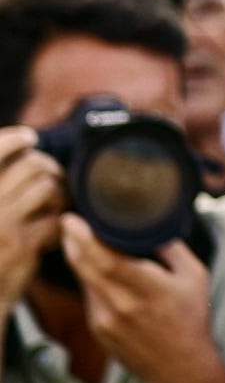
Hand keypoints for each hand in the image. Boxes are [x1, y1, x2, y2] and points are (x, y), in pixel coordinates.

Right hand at [0, 128, 62, 308]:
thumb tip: (22, 154)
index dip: (12, 139)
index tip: (28, 138)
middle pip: (31, 164)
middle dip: (51, 169)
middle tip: (55, 181)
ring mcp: (0, 223)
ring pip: (48, 187)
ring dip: (60, 195)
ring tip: (55, 208)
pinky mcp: (21, 245)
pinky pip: (55, 219)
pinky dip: (60, 224)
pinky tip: (52, 234)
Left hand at [61, 218, 224, 382]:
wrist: (179, 367)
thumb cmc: (191, 320)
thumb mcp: (196, 278)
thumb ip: (173, 250)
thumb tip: (153, 229)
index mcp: (148, 289)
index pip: (107, 259)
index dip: (85, 238)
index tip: (71, 220)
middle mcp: (121, 305)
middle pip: (86, 268)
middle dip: (73, 242)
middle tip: (68, 223)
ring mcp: (105, 321)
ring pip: (84, 281)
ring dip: (80, 260)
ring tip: (81, 242)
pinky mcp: (98, 330)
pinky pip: (89, 297)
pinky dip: (91, 281)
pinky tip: (98, 273)